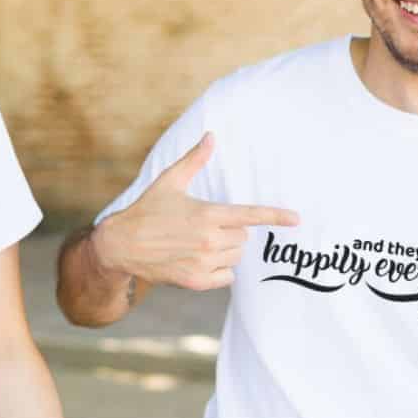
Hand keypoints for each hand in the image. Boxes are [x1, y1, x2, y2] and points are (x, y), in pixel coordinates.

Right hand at [94, 133, 298, 290]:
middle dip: (232, 231)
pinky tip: (199, 260)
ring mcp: (203, 262)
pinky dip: (220, 270)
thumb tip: (211, 136)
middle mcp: (208, 239)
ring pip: (237, 256)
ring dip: (227, 250)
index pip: (250, 215)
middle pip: (243, 237)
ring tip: (200, 243)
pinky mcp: (197, 281)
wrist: (121, 246)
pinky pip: (227, 276)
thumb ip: (194, 160)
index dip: (276, 216)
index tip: (296, 219)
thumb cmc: (147, 210)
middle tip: (207, 227)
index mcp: (207, 214)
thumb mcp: (169, 181)